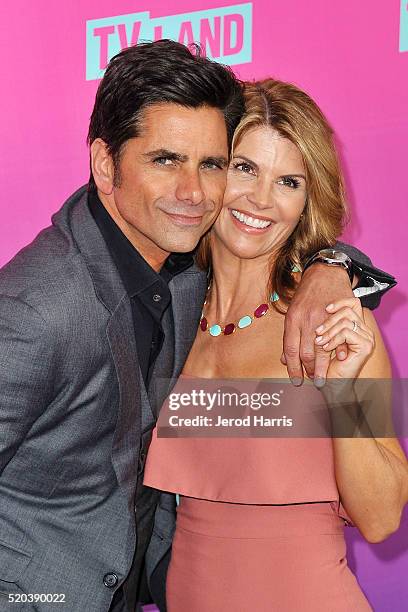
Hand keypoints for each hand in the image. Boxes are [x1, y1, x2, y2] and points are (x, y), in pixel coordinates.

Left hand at [282, 264, 352, 386]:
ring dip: (323, 366)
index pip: (291, 350)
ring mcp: (323, 317)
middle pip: (306, 353)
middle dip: (309, 371)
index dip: (293, 369)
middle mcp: (306, 320)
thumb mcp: (292, 314)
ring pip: (322, 349)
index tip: (296, 382)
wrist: (325, 273)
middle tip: (313, 381)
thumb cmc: (306, 296)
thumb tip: (284, 361)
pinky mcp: (336, 315)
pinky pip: (338, 338)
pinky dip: (339, 351)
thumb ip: (289, 338)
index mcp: (292, 320)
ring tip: (324, 376)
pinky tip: (338, 361)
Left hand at [315, 297, 374, 379]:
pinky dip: (333, 339)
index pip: (353, 303)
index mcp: (356, 326)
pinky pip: (346, 333)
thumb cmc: (326, 364)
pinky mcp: (365, 345)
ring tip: (319, 343)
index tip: (326, 308)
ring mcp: (367, 337)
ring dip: (329, 331)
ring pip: (346, 321)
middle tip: (317, 332)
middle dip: (329, 320)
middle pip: (348, 310)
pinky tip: (326, 347)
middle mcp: (365, 330)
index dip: (340, 302)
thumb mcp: (321, 341)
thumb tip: (318, 309)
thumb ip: (322, 328)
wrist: (333, 384)